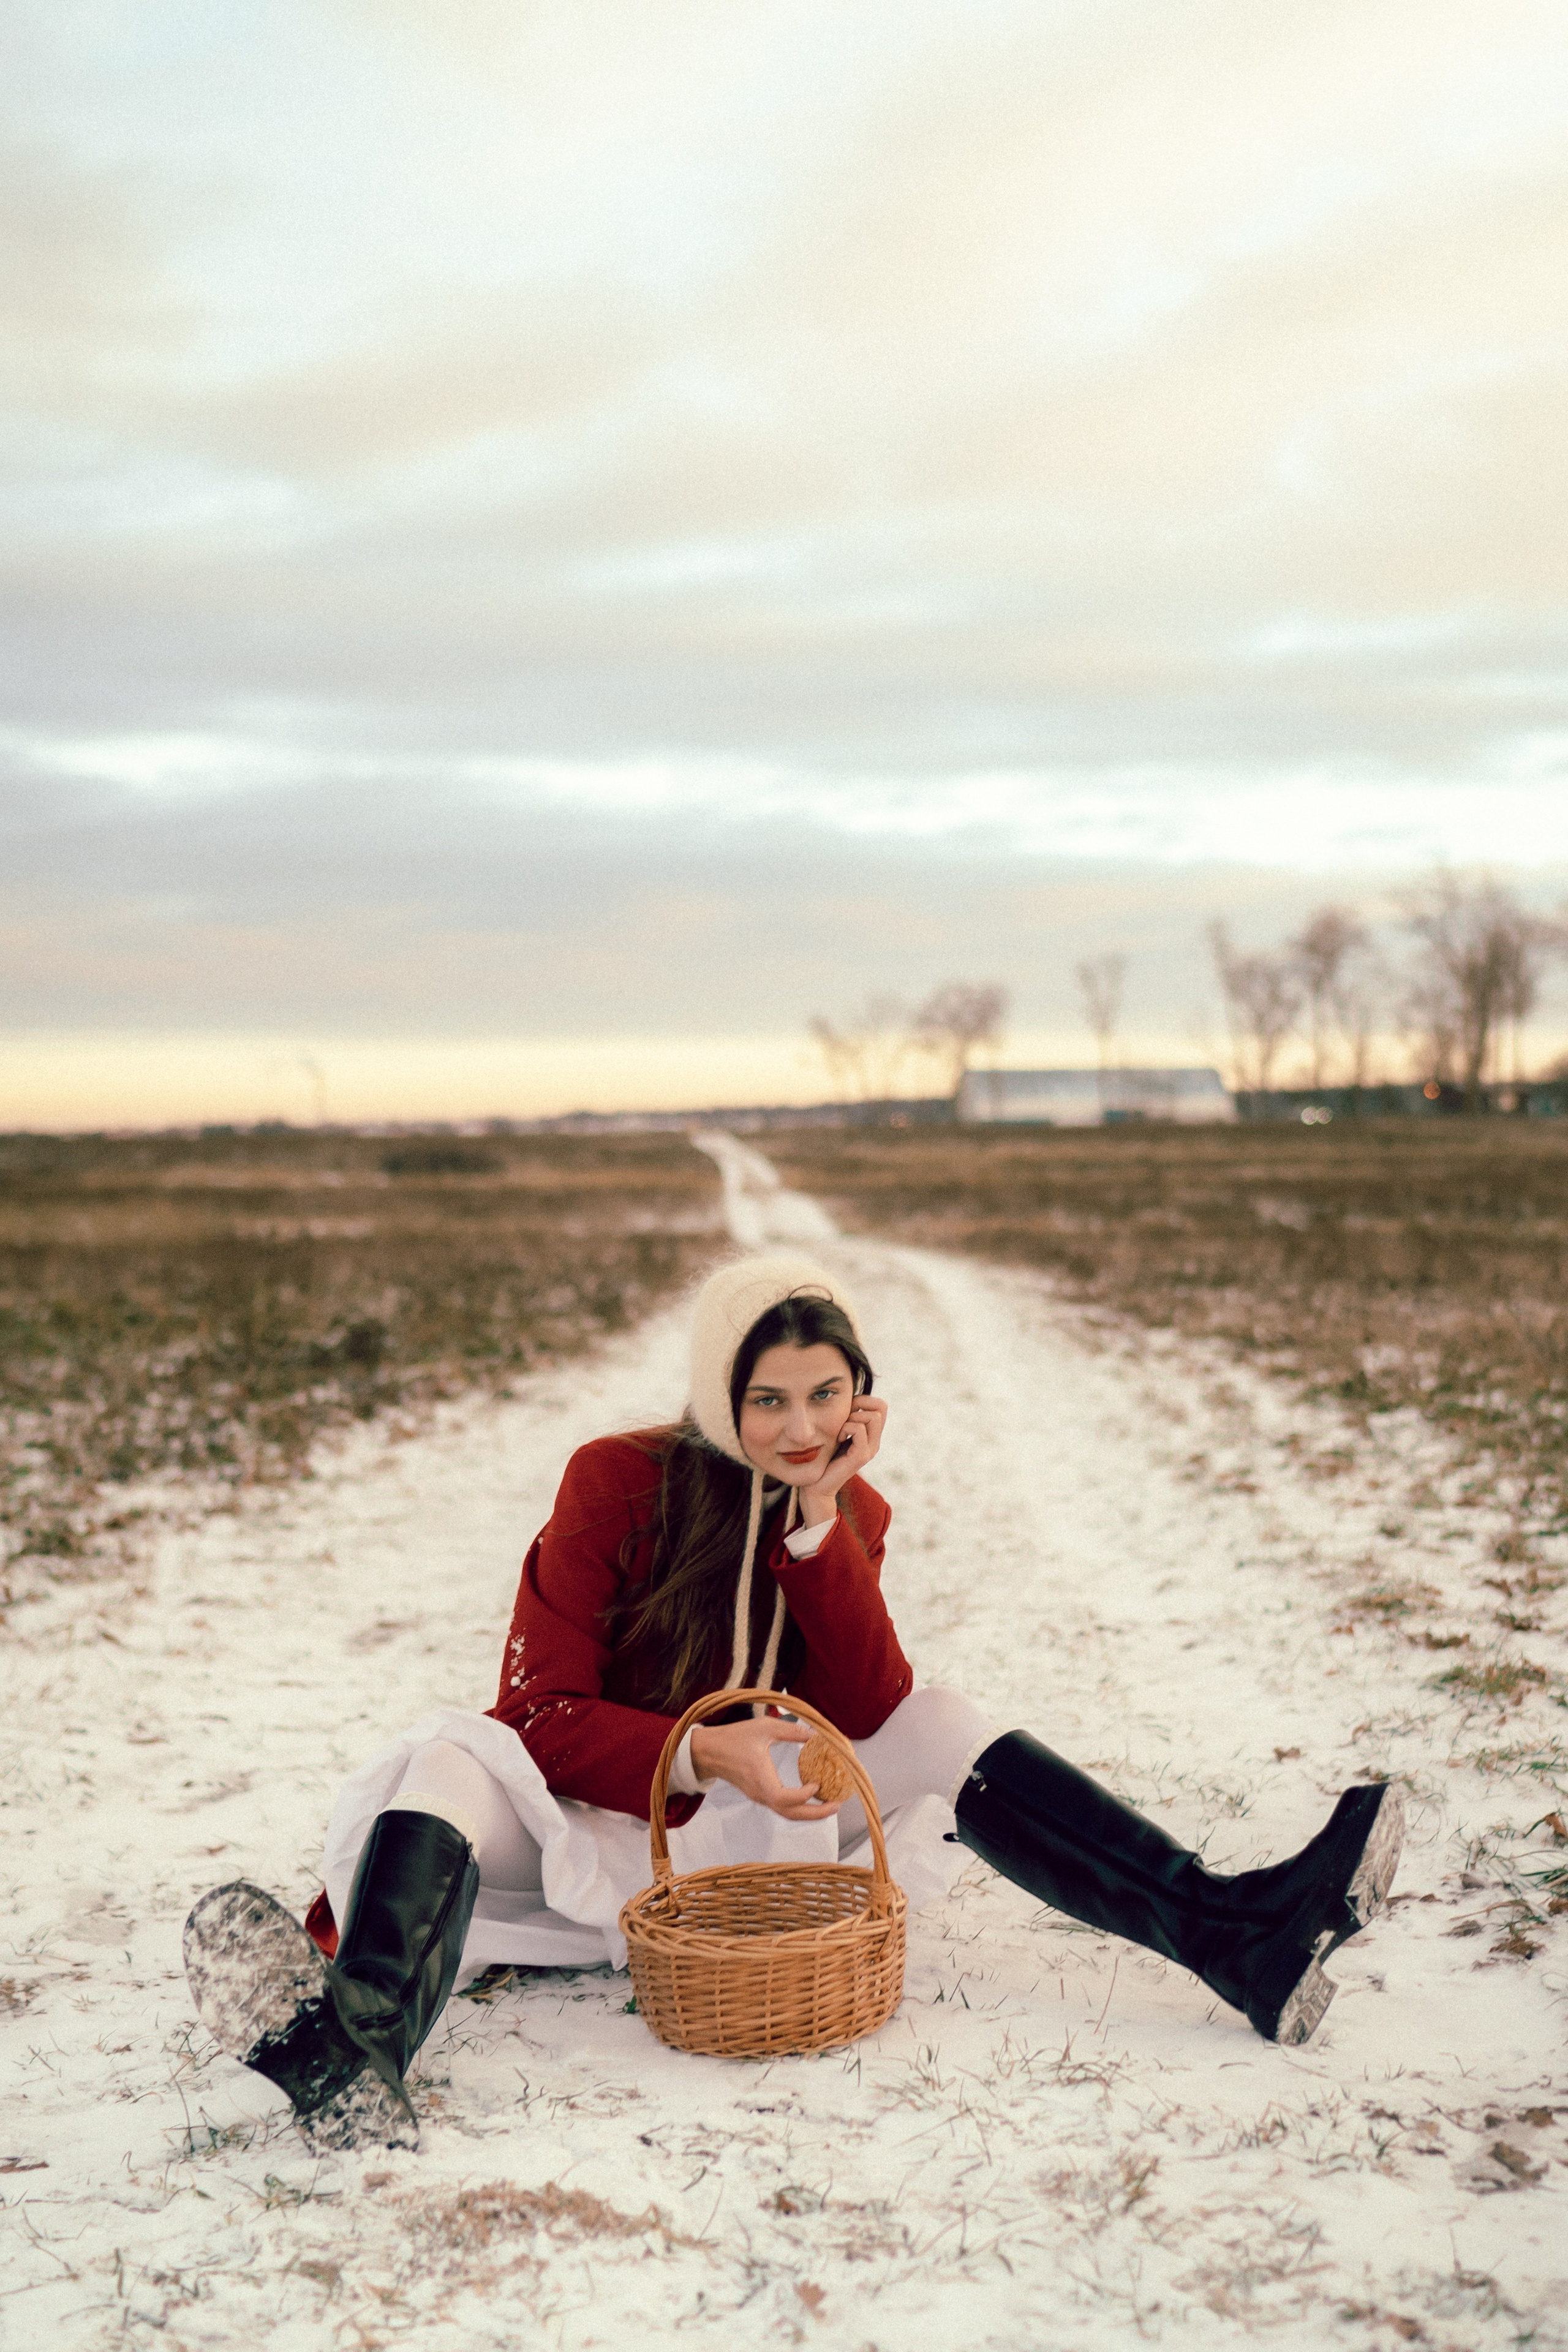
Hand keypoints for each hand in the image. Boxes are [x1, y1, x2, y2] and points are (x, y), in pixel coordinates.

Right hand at [688, 1717, 840, 1818]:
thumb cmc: (735, 1738)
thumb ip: (791, 1731)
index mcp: (760, 1779)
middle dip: (816, 1813)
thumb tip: (816, 1734)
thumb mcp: (764, 1727)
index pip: (784, 1799)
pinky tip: (812, 1795)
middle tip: (837, 1804)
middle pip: (790, 1814)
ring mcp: (759, 1797)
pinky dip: (799, 1805)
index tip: (816, 1783)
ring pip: (787, 1813)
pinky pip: (782, 1806)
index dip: (803, 1795)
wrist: (709, 1752)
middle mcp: (760, 1793)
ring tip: (830, 1803)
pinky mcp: (759, 1795)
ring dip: (809, 1812)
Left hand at [801, 1394, 886, 1526]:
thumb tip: (848, 1396)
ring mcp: (870, 1450)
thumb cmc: (823, 1456)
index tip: (847, 1409)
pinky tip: (838, 1438)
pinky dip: (846, 1428)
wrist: (817, 1484)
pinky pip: (859, 1429)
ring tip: (840, 1430)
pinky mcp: (861, 1456)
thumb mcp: (837, 1431)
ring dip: (852, 1417)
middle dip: (859, 1405)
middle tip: (843, 1418)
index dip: (864, 1399)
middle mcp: (875, 1442)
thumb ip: (846, 1417)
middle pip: (880, 1407)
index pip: (881, 1406)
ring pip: (872, 1416)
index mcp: (871, 1435)